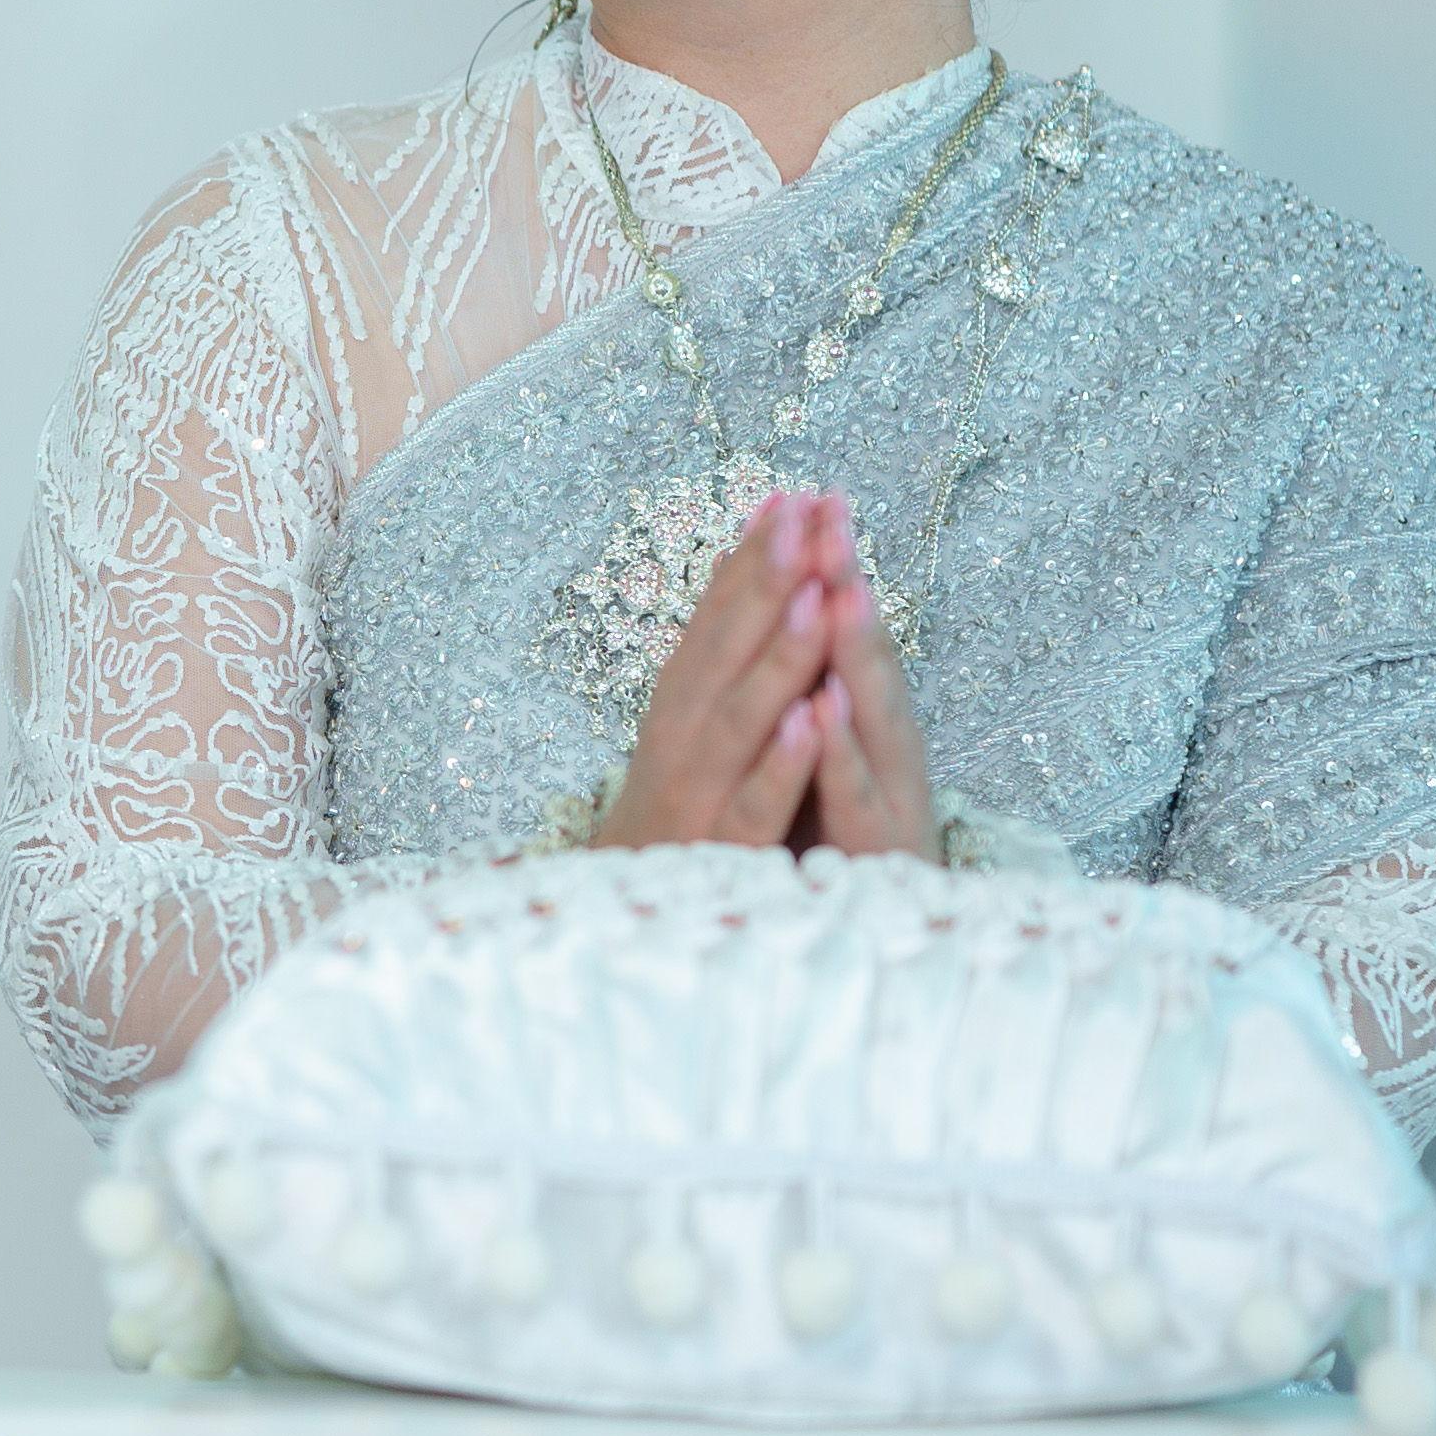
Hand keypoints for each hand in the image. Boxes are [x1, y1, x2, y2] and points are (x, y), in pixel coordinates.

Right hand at [587, 490, 839, 854]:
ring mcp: (697, 800)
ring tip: (814, 594)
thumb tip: (739, 564)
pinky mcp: (721, 857)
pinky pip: (754, 807)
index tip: (788, 499)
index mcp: (679, 714)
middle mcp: (679, 746)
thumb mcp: (687, 737)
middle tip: (803, 518)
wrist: (621, 936)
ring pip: (738, 721)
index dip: (749, 562)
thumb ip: (716, 657)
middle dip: (764, 584)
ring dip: (776, 657)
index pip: (713, 625)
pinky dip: (781, 764)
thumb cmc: (674, 821)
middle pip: (721, 656)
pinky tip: (813, 722)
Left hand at [789, 489, 939, 865]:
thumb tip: (798, 616)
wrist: (873, 958)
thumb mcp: (831, 771)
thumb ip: (820, 697)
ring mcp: (887, 807)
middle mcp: (887, 759)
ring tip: (839, 588)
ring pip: (870, 723)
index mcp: (868, 733)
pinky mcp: (875, 861)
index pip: (847, 640)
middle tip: (832, 516)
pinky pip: (851, 805)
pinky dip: (834, 759)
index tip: (811, 498)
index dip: (831, 570)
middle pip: (867, 663)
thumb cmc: (845, 855)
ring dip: (853, 654)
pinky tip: (819, 713)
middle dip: (848, 588)